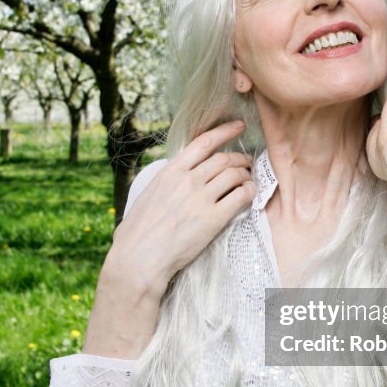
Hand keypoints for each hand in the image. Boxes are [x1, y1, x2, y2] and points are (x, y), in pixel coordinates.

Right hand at [83, 121, 255, 358]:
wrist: (139, 259)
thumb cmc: (137, 233)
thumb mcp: (147, 196)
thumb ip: (164, 183)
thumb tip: (170, 179)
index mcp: (170, 172)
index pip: (203, 142)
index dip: (224, 131)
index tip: (238, 126)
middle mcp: (187, 181)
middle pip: (223, 159)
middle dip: (239, 158)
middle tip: (247, 161)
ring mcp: (201, 199)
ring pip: (234, 175)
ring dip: (246, 174)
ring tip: (249, 178)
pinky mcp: (213, 219)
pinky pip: (240, 196)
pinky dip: (249, 191)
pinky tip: (250, 193)